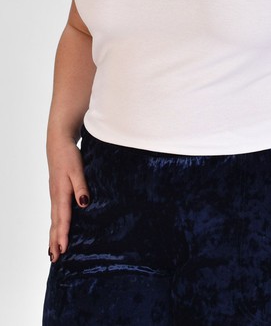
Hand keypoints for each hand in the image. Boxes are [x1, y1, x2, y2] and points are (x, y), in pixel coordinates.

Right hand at [47, 137, 89, 262]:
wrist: (58, 143)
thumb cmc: (69, 156)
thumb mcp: (77, 170)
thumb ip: (81, 187)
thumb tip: (83, 204)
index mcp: (61, 193)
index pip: (63, 219)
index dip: (63, 235)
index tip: (63, 250)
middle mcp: (56, 197)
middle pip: (55, 224)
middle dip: (55, 241)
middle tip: (55, 259)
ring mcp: (54, 195)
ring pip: (54, 219)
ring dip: (54, 235)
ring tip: (53, 251)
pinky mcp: (56, 192)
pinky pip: (55, 213)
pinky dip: (55, 225)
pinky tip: (57, 228)